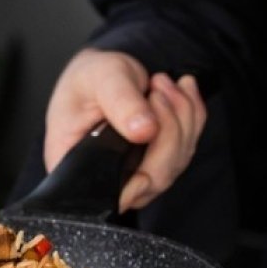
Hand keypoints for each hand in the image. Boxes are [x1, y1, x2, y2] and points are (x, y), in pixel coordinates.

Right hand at [44, 48, 206, 212]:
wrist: (103, 72)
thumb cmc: (90, 78)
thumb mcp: (100, 78)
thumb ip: (120, 101)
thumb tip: (145, 130)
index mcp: (74, 165)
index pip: (104, 195)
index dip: (134, 184)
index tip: (149, 137)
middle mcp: (105, 178)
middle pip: (151, 179)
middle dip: (167, 130)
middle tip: (158, 89)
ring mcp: (135, 174)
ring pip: (174, 163)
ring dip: (181, 117)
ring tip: (163, 82)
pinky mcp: (157, 163)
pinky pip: (187, 147)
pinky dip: (192, 115)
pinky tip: (183, 90)